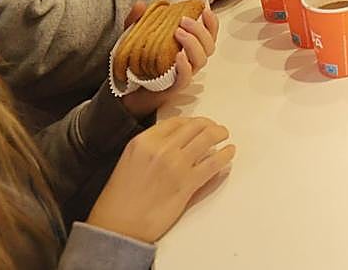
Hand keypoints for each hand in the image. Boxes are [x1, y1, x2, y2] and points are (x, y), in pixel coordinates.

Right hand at [85, 117, 235, 242]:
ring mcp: (176, 165)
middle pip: (195, 126)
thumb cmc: (121, 197)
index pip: (176, 121)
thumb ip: (153, 147)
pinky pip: (214, 163)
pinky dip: (225, 155)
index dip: (192, 121)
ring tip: (224, 136)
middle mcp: (161, 148)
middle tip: (216, 129)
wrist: (118, 225)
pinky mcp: (187, 184)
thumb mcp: (131, 159)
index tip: (199, 124)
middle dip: (209, 125)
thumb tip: (179, 140)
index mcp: (144, 140)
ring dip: (220, 134)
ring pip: (207, 139)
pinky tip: (229, 153)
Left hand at [119, 2, 219, 119]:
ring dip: (193, 44)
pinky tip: (178, 56)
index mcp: (187, 47)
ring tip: (178, 32)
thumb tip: (141, 4)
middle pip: (209, 46)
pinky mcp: (174, 87)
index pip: (209, 35)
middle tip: (183, 20)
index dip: (212, 23)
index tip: (205, 9)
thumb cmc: (136, 62)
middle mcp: (190, 60)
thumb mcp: (135, 36)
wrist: (124, 90)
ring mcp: (183, 74)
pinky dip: (185, 66)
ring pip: (201, 60)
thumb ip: (137, 20)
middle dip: (200, 30)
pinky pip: (186, 77)